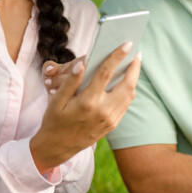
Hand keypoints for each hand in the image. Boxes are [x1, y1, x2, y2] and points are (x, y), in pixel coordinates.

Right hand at [30, 43, 140, 171]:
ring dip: (134, 79)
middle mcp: (103, 111)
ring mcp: (110, 120)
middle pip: (126, 84)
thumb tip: (82, 63)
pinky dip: (129, 91)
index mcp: (88, 102)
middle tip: (137, 54)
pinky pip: (126, 105)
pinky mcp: (112, 125)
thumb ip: (70, 82)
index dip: (117, 56)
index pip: (106, 73)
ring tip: (134, 65)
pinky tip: (126, 82)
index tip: (126, 44)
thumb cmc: (54, 122)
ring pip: (130, 95)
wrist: (57, 148)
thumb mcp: (56, 101)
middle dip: (134, 67)